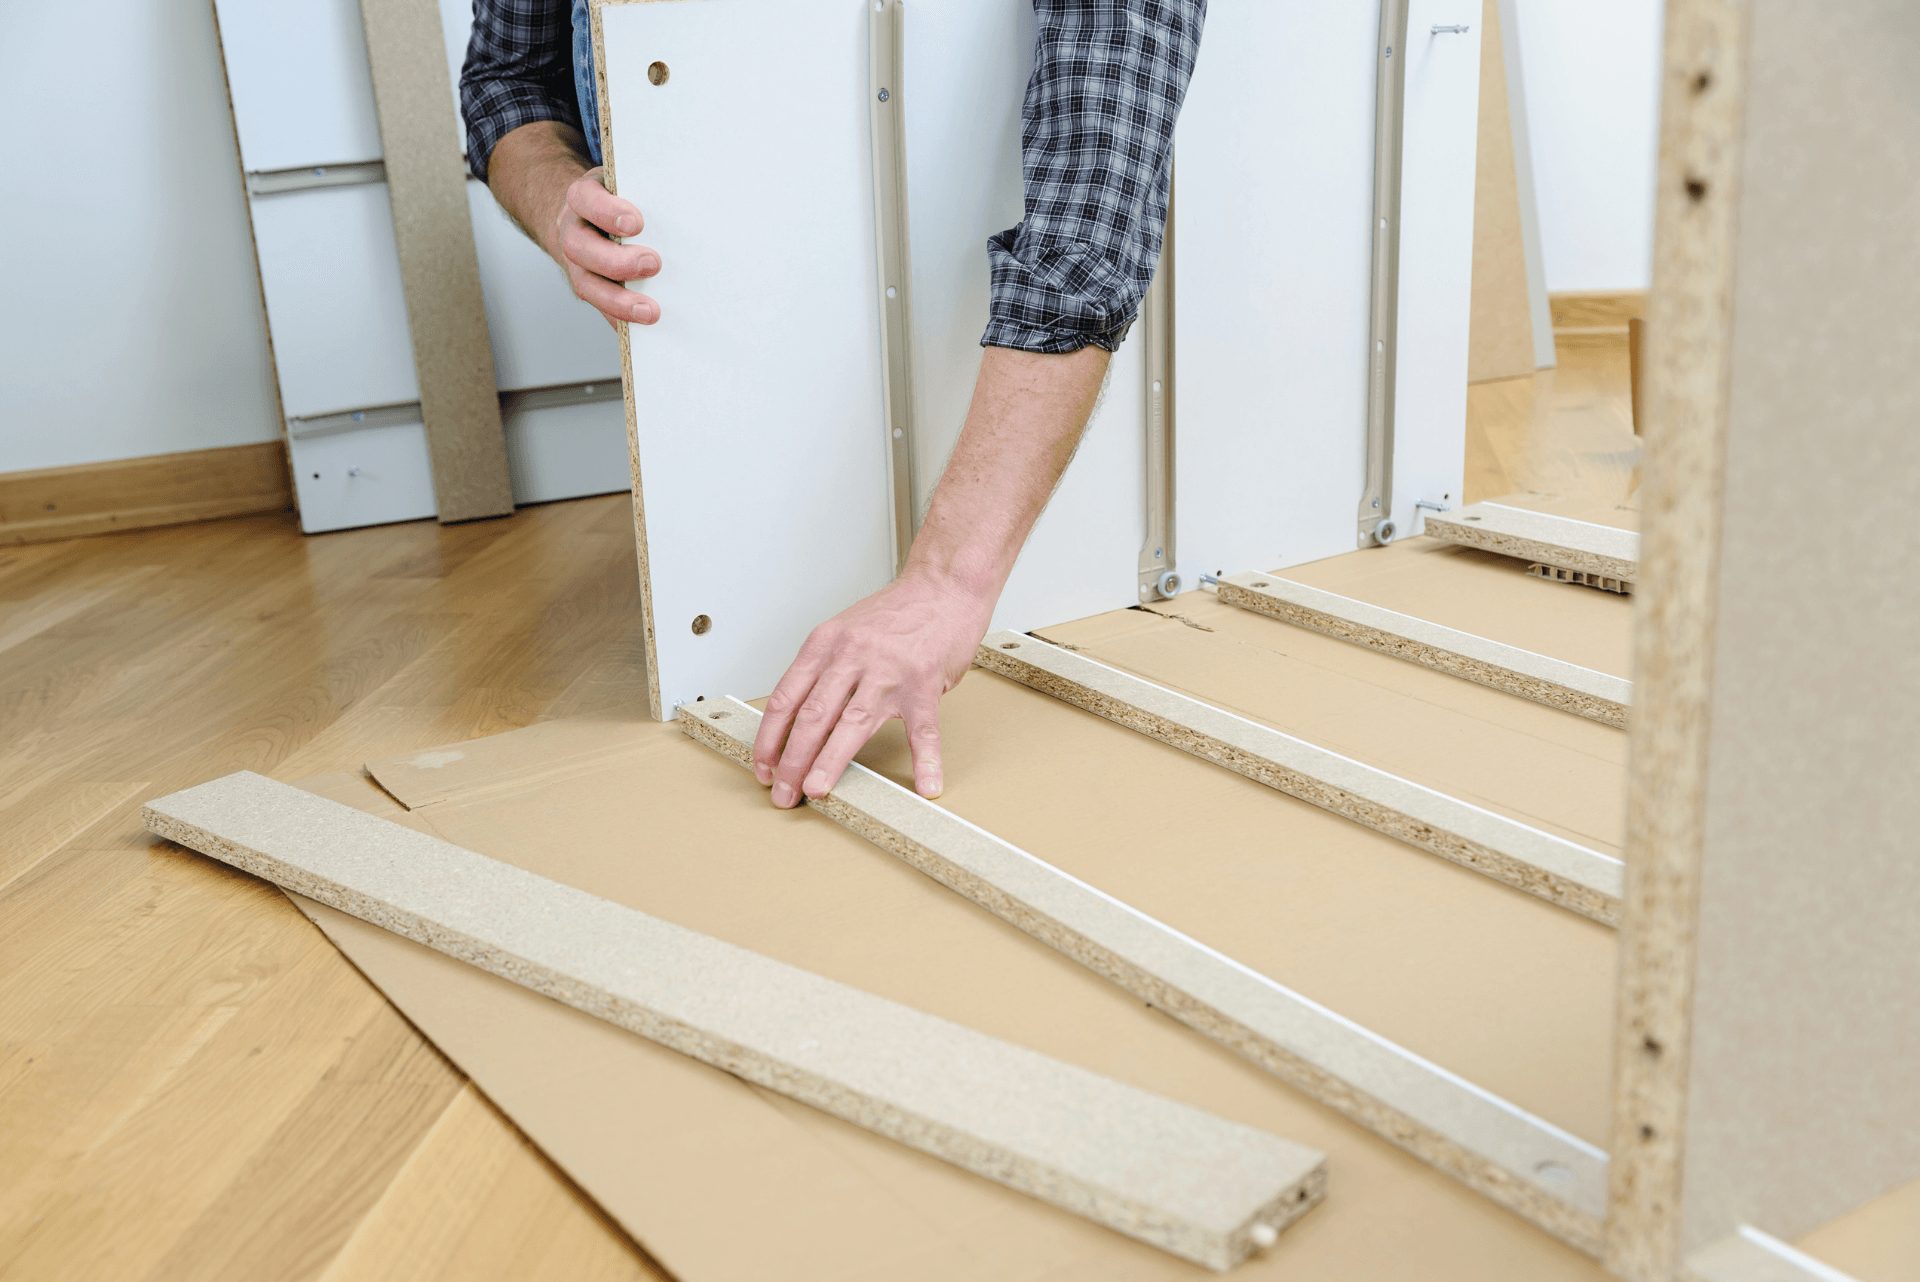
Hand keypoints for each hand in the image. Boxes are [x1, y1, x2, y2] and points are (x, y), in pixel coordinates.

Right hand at [550, 167, 660, 329]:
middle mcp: (575, 230)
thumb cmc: (623, 201)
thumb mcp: (631, 187)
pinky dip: (620, 320)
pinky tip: (643, 327)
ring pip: (585, 284)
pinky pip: (599, 309)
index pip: (585, 199)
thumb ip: (648, 196)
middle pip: (579, 247)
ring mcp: (578, 263)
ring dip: (618, 301)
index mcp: (584, 198)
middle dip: (616, 261)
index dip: (606, 212)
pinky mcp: (589, 288)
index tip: (635, 224)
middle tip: (653, 263)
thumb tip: (692, 214)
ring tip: (650, 311)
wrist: (592, 218)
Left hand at [751, 570, 992, 806]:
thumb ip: (824, 670)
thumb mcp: (845, 631)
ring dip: (830, 761)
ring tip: (817, 789)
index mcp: (825, 644)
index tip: (764, 767)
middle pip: (812, 716)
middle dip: (792, 760)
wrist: (944, 586)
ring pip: (853, 723)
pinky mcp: (925, 683)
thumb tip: (801, 721)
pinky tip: (925, 784)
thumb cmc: (897, 614)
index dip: (770, 738)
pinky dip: (925, 761)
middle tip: (785, 793)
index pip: (786, 698)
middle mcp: (852, 656)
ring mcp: (890, 671)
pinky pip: (924, 730)